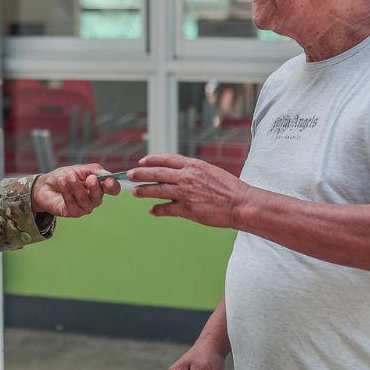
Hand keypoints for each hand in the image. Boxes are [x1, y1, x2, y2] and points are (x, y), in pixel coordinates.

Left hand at [31, 164, 120, 217]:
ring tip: (69, 175)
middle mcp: (94, 199)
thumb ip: (93, 170)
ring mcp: (84, 207)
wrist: (45, 185)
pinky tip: (62, 181)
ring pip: (84, 200)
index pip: (113, 189)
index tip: (108, 180)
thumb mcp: (79, 169)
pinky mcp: (72, 212)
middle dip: (94, 187)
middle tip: (89, 178)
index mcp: (99, 186)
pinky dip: (66, 191)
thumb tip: (107, 174)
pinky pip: (72, 203)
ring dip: (76, 186)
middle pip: (99, 196)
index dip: (113, 186)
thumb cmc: (65, 176)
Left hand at [129, 153, 250, 228]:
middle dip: (141, 173)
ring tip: (134, 192)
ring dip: (144, 191)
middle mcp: (187, 177)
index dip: (152, 160)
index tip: (142, 161)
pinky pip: (167, 209)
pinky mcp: (187, 209)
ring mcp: (186, 193)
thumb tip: (177, 174)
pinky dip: (158, 209)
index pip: (167, 159)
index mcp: (193, 166)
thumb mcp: (210, 172)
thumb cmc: (229, 188)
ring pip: (158, 190)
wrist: (240, 204)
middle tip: (129, 174)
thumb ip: (192, 172)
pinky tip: (152, 210)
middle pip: (157, 173)